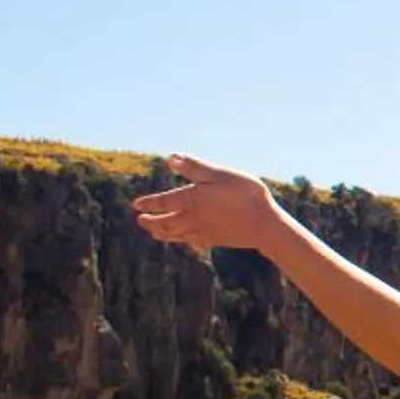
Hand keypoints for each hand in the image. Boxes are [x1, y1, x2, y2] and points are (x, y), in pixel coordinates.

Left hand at [132, 154, 287, 253]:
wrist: (263, 224)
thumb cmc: (244, 194)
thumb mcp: (220, 174)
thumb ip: (195, 166)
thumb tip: (172, 157)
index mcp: (191, 199)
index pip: (162, 202)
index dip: (148, 203)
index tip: (136, 205)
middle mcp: (192, 217)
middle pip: (164, 222)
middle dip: (150, 221)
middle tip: (139, 219)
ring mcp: (202, 231)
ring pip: (174, 234)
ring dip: (160, 232)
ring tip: (153, 232)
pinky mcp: (213, 239)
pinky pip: (189, 240)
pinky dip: (178, 240)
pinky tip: (179, 239)